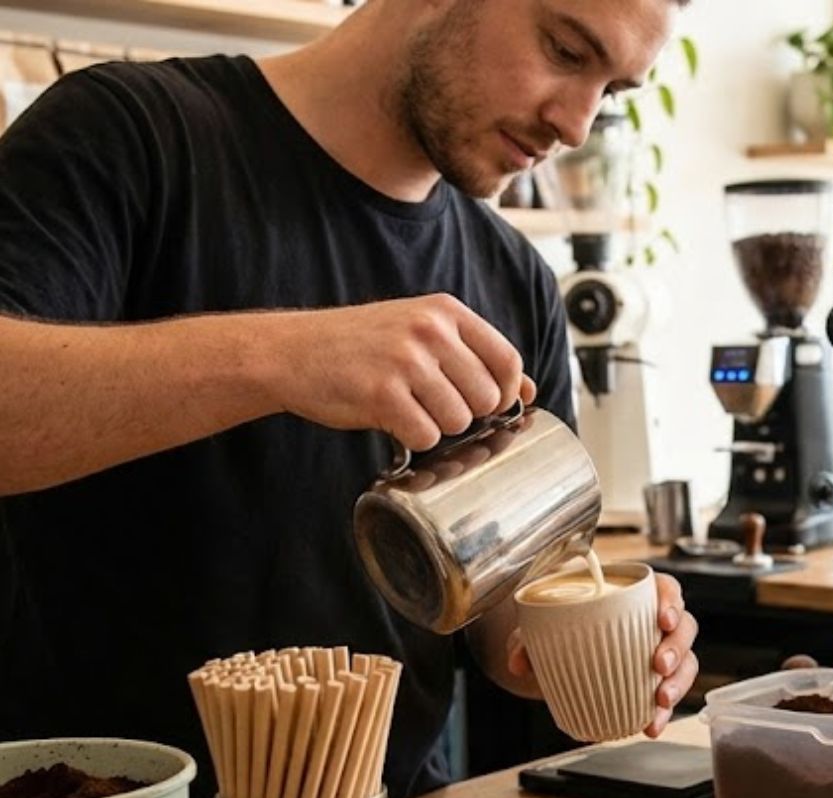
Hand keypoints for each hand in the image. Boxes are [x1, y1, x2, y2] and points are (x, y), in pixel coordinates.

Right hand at [262, 294, 536, 451]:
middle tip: (430, 403)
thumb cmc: (361, 346)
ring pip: (459, 421)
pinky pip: (425, 436)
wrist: (292, 351)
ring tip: (406, 406)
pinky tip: (389, 418)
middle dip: (465, 412)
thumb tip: (529, 389)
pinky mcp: (383, 394)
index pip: (508, 360)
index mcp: (446, 312)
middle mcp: (431, 331)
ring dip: (436, 425)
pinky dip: (411, 438)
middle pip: (487, 397)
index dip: (505, 392)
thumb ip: (475, 355)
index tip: (486, 403)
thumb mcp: (421, 332)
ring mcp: (407, 361)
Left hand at [505, 571, 698, 734]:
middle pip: (684, 626)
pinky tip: (651, 725)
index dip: (672, 601)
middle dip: (677, 647)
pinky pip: (670, 692)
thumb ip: (528, 638)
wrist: (560, 648)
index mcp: (634, 594)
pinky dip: (662, 711)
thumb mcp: (542, 625)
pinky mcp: (655, 679)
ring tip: (661, 701)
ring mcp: (659, 650)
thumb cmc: (562, 622)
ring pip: (686, 660)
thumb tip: (518, 660)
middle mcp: (653, 620)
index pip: (667, 588)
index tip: (663, 619)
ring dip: (678, 682)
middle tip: (660, 665)